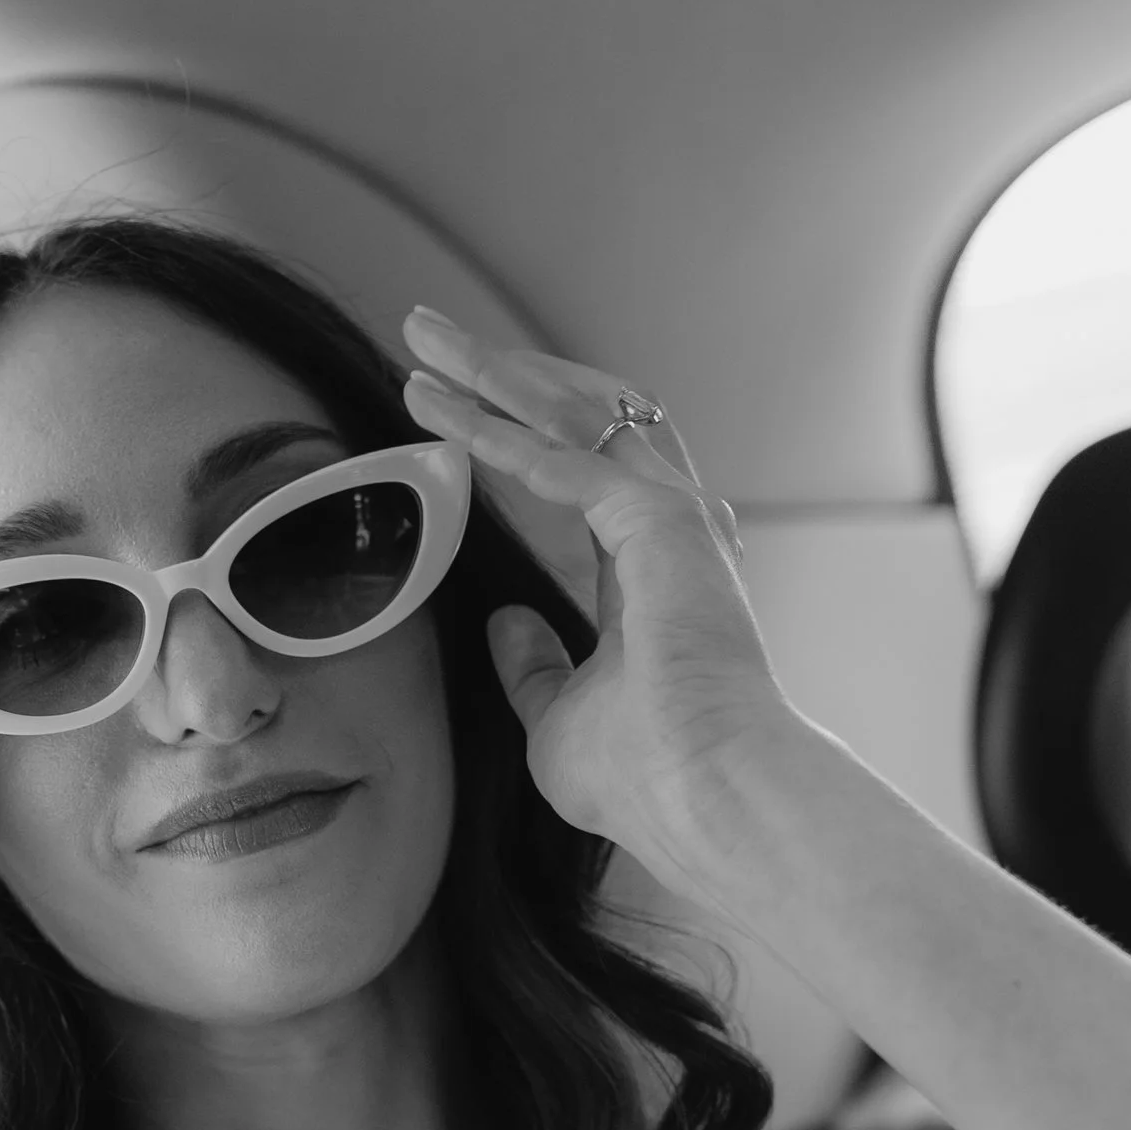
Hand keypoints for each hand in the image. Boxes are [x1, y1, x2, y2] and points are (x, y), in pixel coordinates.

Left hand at [400, 307, 796, 887]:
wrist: (708, 797)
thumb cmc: (649, 779)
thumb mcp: (559, 720)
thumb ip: (534, 668)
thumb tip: (504, 621)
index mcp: (655, 569)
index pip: (581, 468)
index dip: (512, 430)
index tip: (446, 406)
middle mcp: (670, 528)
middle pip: (578, 417)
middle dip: (497, 371)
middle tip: (423, 333)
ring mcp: (672, 518)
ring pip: (575, 413)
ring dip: (493, 374)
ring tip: (422, 338)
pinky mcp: (659, 521)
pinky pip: (567, 458)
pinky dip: (503, 433)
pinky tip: (448, 412)